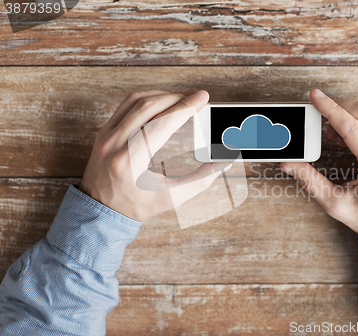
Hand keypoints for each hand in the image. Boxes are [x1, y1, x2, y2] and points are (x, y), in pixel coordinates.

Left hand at [79, 90, 227, 220]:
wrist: (99, 211)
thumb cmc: (134, 206)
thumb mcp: (170, 198)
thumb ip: (199, 180)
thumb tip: (222, 162)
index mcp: (129, 161)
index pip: (161, 123)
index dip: (184, 108)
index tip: (202, 98)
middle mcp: (114, 144)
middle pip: (148, 106)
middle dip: (176, 99)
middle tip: (196, 101)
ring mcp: (105, 135)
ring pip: (135, 100)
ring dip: (161, 96)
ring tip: (180, 101)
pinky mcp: (104, 131)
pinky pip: (125, 105)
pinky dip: (147, 99)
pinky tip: (161, 103)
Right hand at [280, 89, 357, 233]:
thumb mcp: (336, 204)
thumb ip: (310, 182)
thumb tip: (289, 164)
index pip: (353, 127)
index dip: (331, 110)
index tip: (315, 97)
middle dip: (339, 109)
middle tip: (322, 125)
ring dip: (349, 113)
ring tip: (334, 134)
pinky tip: (347, 135)